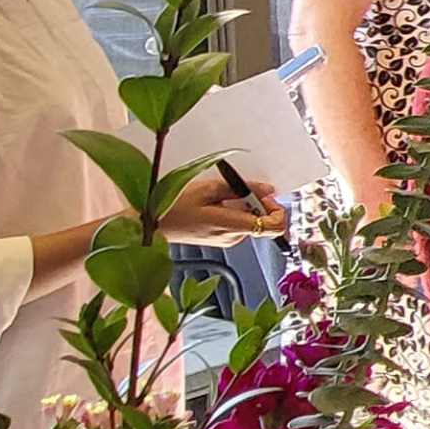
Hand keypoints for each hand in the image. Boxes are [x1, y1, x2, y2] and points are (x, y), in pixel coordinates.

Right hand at [162, 173, 285, 244]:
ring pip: (252, 221)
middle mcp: (234, 237)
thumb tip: (268, 189)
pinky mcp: (222, 239)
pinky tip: (219, 202)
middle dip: (261, 203)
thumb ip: (242, 189)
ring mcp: (228, 240)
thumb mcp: (209, 188)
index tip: (267, 195)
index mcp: (231, 226)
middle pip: (264, 222)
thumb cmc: (174, 205)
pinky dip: (237, 210)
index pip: (274, 227)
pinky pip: (240, 223)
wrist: (152, 224)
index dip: (277, 210)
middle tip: (243, 188)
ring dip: (247, 205)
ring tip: (224, 194)